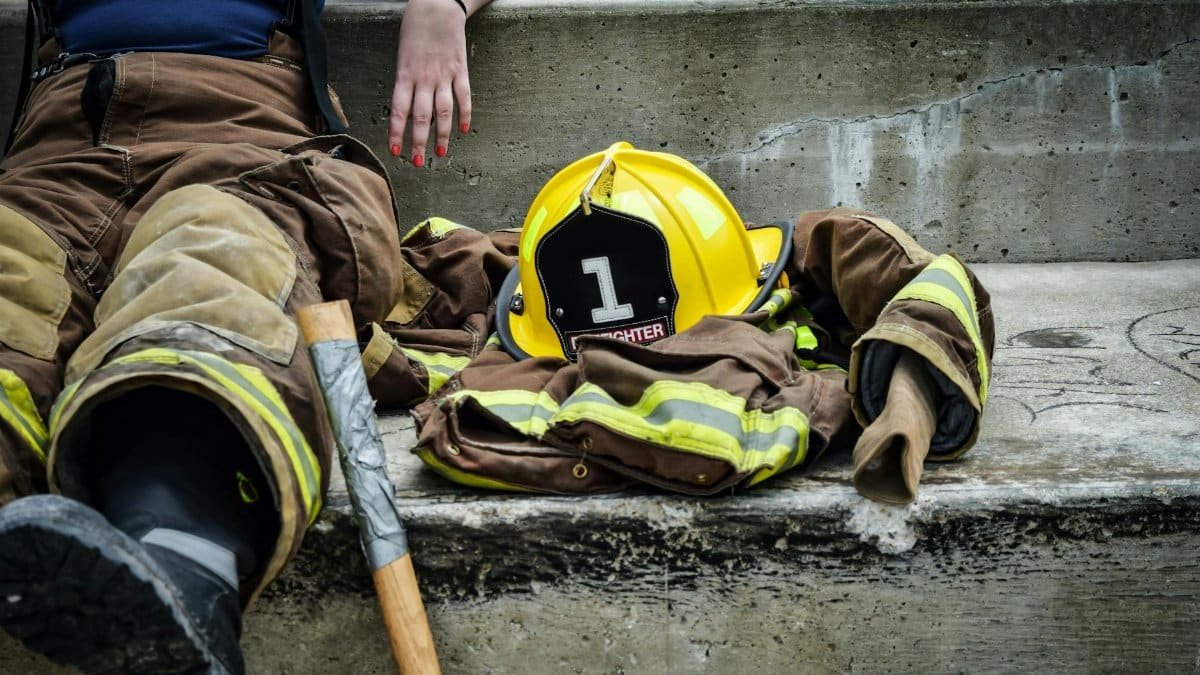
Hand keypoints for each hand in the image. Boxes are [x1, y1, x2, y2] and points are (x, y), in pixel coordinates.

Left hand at [388, 0, 471, 166]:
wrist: (437, 7)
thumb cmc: (415, 31)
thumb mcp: (402, 57)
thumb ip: (405, 84)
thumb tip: (406, 111)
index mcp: (405, 75)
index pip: (399, 111)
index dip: (397, 133)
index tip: (396, 151)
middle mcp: (424, 79)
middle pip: (422, 117)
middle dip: (419, 143)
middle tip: (418, 163)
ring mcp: (444, 76)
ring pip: (444, 112)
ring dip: (441, 135)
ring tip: (440, 153)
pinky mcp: (461, 71)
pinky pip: (464, 97)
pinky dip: (465, 115)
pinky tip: (463, 130)